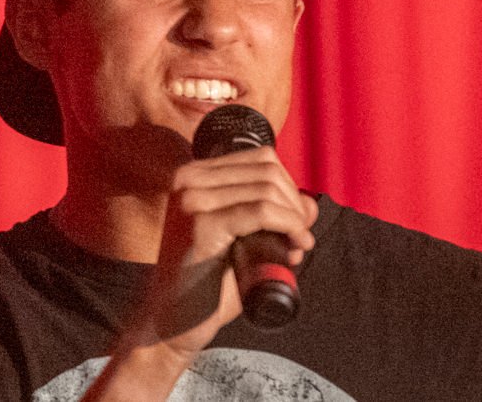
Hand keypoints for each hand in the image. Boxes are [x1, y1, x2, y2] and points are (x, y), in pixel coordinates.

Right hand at [84, 147, 317, 399]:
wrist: (172, 322)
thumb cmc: (207, 284)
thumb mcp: (242, 240)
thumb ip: (272, 216)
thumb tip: (310, 202)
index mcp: (193, 176)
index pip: (260, 159)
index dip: (289, 187)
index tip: (298, 221)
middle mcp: (188, 180)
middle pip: (267, 171)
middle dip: (295, 203)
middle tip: (301, 236)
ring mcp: (192, 200)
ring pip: (267, 189)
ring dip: (295, 217)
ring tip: (298, 245)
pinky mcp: (201, 224)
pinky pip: (261, 212)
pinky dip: (289, 225)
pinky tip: (295, 246)